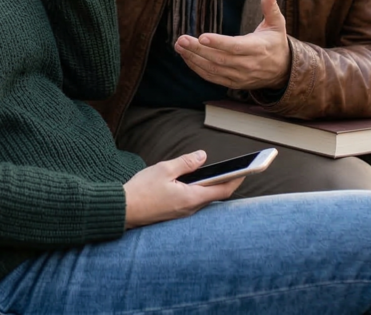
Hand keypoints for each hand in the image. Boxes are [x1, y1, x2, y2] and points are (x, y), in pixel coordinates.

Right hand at [123, 151, 242, 228]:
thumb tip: (202, 156)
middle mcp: (190, 209)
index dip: (237, 180)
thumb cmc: (141, 190)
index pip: (223, 190)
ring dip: (210, 186)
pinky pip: (192, 201)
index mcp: (191, 198)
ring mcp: (182, 213)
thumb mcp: (164, 169)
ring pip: (203, 198)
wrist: (123, 210)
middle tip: (235, 169)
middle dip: (226, 181)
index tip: (248, 170)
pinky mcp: (174, 213)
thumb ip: (186, 162)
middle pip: (214, 194)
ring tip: (217, 172)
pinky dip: (198, 191)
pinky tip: (193, 181)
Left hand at [174, 0, 289, 89]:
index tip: (202, 37)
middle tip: (181, 40)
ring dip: (193, 59)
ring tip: (179, 46)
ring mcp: (240, 76)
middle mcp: (248, 64)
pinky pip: (212, 77)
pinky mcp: (233, 82)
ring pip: (213, 69)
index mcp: (258, 48)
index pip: (236, 47)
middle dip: (198, 50)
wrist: (282, 71)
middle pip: (220, 59)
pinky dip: (197, 68)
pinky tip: (186, 57)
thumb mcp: (277, 24)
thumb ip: (271, 9)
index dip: (219, 43)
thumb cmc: (275, 43)